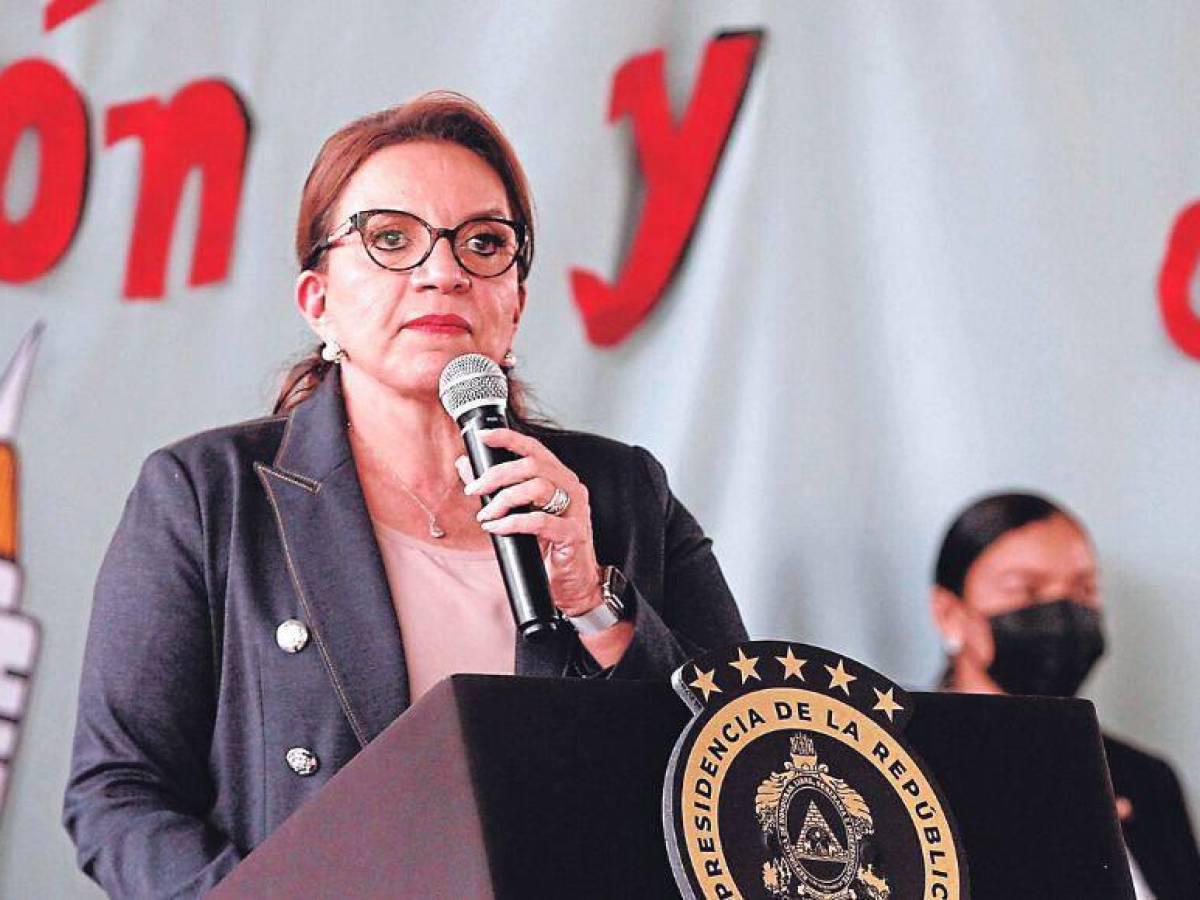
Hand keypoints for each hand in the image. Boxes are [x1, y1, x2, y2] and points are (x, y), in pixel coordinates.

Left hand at [457, 429, 601, 614]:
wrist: (573, 582)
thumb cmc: (548, 546)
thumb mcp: (518, 512)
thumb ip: (494, 488)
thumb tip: (465, 464)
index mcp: (559, 477)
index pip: (535, 448)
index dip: (508, 438)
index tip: (482, 436)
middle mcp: (571, 487)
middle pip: (532, 465)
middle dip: (496, 475)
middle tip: (474, 490)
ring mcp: (575, 510)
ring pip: (538, 487)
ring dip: (504, 499)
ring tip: (486, 515)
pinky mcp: (573, 534)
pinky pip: (540, 521)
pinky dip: (513, 523)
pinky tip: (498, 528)